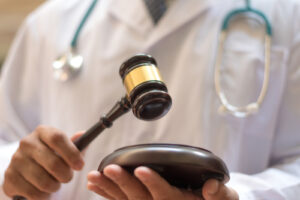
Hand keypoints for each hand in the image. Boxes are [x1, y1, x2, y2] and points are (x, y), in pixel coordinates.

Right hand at [2, 126, 84, 199]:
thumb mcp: (64, 147)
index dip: (71, 153)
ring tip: (55, 183)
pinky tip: (43, 189)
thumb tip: (83, 134)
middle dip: (66, 175)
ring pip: (44, 181)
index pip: (57, 138)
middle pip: (53, 163)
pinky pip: (33, 193)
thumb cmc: (51, 155)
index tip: (80, 165)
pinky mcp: (10, 176)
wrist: (26, 167)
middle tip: (68, 177)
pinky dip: (43, 195)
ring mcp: (16, 159)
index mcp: (43, 132)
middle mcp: (27, 142)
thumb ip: (76, 144)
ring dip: (55, 186)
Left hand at [87, 165, 238, 199]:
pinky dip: (109, 194)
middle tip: (108, 169)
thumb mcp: (227, 199)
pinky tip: (96, 185)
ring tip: (93, 177)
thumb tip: (211, 187)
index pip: (165, 196)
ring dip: (109, 190)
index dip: (153, 184)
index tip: (140, 169)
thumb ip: (221, 194)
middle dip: (123, 184)